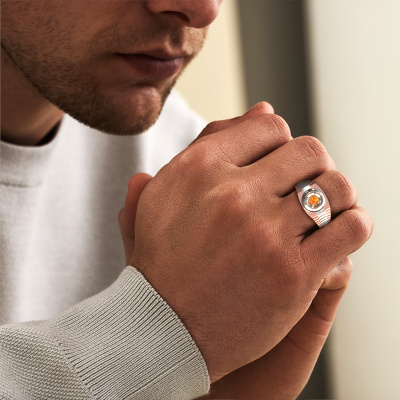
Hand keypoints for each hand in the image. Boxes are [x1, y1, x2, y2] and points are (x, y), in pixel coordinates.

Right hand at [119, 104, 372, 385]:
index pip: (269, 126)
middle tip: (301, 188)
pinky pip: (350, 227)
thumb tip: (263, 108)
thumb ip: (206, 146)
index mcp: (199, 169)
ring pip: (335, 185)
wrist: (162, 329)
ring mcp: (265, 234)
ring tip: (320, 212)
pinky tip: (335, 236)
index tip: (276, 167)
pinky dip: (353, 225)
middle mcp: (233, 195)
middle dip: (310, 165)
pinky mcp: (293, 274)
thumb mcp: (162, 195)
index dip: (279, 143)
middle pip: (308, 150)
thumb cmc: (162, 262)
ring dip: (335, 195)